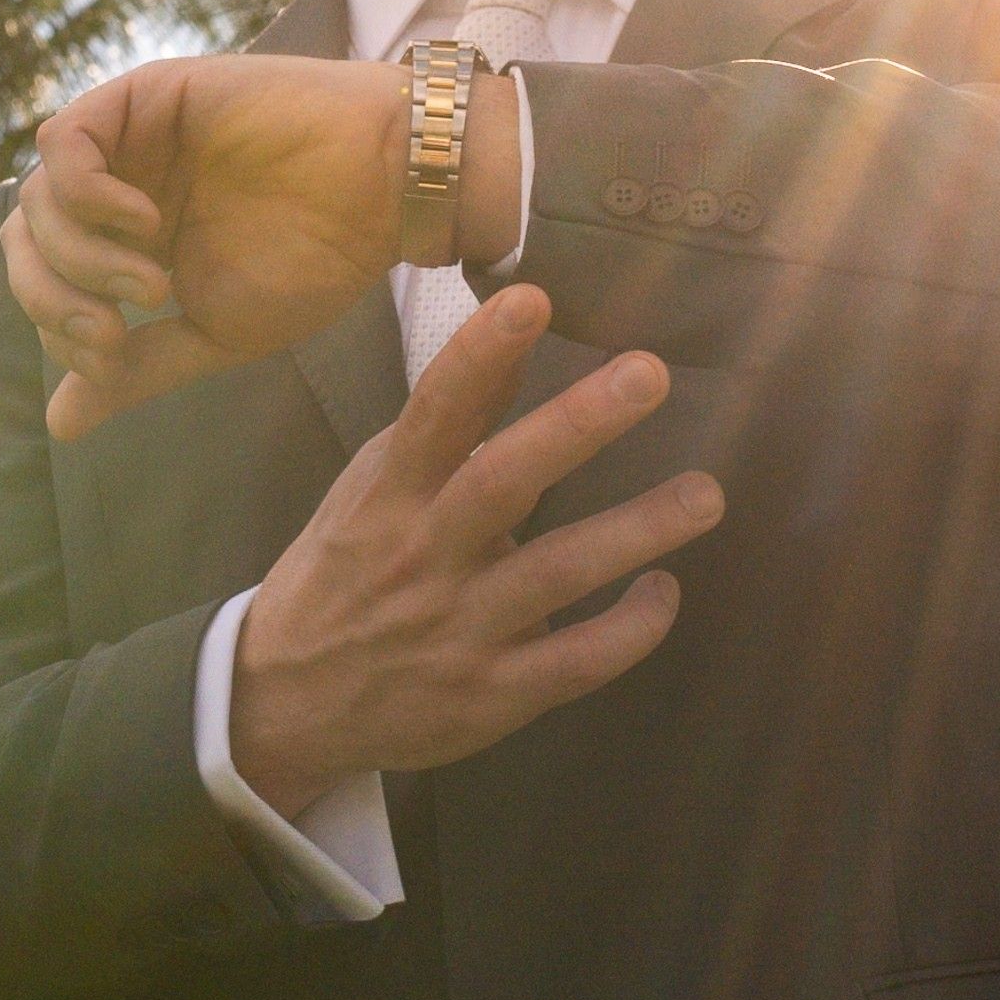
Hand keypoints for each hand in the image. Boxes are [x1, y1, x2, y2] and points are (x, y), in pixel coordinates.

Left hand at [1, 54, 522, 437]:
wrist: (381, 191)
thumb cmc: (315, 260)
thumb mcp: (215, 332)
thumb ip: (136, 368)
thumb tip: (59, 424)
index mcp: (128, 242)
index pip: (44, 281)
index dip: (59, 329)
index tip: (117, 353)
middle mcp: (118, 187)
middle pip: (25, 237)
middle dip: (51, 297)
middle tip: (111, 332)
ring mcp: (128, 140)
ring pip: (36, 193)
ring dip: (79, 255)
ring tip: (152, 284)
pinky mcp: (145, 96)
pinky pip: (65, 139)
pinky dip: (85, 191)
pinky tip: (144, 222)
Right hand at [228, 283, 723, 819]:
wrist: (294, 700)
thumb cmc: (349, 567)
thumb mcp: (378, 485)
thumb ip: (453, 417)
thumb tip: (516, 324)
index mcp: (394, 492)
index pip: (436, 413)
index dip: (481, 354)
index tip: (531, 298)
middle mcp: (428, 552)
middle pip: (503, 482)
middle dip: (576, 425)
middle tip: (649, 374)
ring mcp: (462, 627)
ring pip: (557, 573)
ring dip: (636, 531)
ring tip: (705, 495)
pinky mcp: (494, 694)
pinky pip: (576, 662)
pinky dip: (629, 629)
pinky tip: (665, 590)